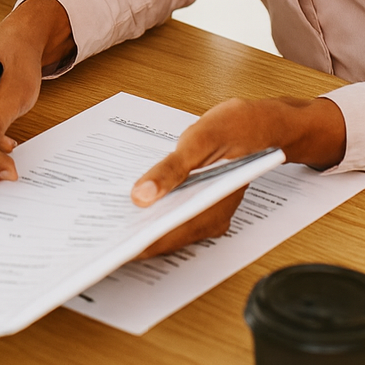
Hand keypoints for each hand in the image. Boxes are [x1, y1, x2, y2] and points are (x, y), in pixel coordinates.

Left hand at [130, 95, 347, 258]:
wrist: (262, 122)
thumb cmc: (238, 126)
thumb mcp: (199, 139)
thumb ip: (170, 169)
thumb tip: (141, 195)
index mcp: (216, 207)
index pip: (170, 237)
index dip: (138, 241)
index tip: (111, 239)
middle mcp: (214, 218)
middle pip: (167, 237)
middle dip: (135, 232)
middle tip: (102, 223)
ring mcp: (209, 214)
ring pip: (170, 229)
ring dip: (143, 223)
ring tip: (112, 212)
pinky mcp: (203, 205)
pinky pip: (175, 216)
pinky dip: (155, 212)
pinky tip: (136, 200)